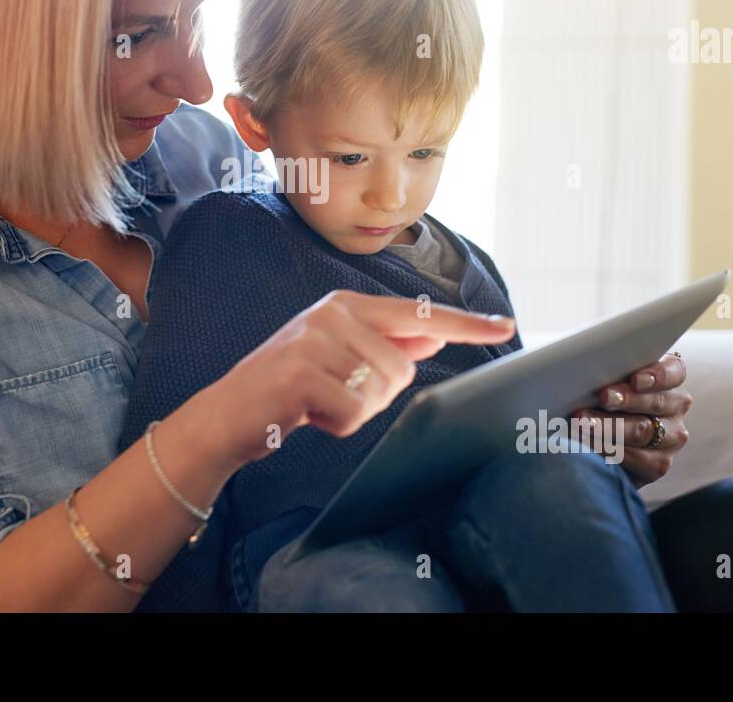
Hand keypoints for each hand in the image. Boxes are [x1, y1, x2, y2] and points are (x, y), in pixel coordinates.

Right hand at [212, 290, 516, 465]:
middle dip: (377, 396)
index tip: (506, 327)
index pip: (419, 315)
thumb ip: (383, 346)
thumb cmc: (288, 388)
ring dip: (354, 411)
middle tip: (334, 394)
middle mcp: (332, 314)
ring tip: (318, 402)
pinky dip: (337, 425)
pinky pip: (354, 414)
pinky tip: (307, 415)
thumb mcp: (336, 358)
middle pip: (402, 370)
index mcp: (346, 306)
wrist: (226, 414)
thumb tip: (432, 339)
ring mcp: (314, 341)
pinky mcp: (301, 373)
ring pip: (380, 392)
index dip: (465, 325)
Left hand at [570, 352, 690, 488]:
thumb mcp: (612, 379)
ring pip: (642, 431)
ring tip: (584, 423)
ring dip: (610, 427)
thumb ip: (611, 373)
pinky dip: (608, 449)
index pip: (673, 372)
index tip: (636, 379)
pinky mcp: (659, 463)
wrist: (607, 437)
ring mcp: (672, 437)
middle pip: (656, 402)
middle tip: (603, 398)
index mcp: (670, 379)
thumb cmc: (606, 395)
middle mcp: (676, 406)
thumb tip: (586, 370)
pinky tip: (589, 442)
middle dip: (627, 400)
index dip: (656, 376)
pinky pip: (636, 458)